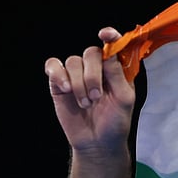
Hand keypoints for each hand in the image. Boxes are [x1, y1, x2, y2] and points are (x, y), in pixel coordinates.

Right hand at [45, 27, 135, 153]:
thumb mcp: (124, 99)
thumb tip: (110, 52)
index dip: (110, 36)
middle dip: (92, 74)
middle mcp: (97, 69)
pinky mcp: (59, 83)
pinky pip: (53, 65)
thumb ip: (118, 75)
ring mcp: (77, 75)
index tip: (105, 34)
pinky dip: (58, 74)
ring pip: (73, 61)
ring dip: (79, 83)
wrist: (97, 143)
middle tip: (96, 97)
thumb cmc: (115, 122)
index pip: (113, 46)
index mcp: (116, 70)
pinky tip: (65, 88)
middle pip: (90, 53)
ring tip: (85, 103)